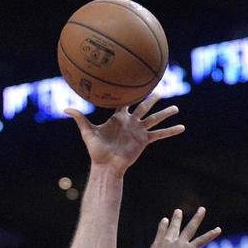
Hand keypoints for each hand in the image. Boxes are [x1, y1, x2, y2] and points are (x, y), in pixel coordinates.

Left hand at [65, 93, 183, 172]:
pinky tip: (181, 128)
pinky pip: (159, 134)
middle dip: (152, 99)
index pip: (125, 101)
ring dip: (165, 114)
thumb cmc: (96, 150)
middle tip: (160, 90)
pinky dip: (170, 131)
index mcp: (118, 118)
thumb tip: (65, 108)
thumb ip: (79, 118)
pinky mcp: (144, 141)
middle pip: (144, 107)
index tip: (135, 81)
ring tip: (176, 108)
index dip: (129, 92)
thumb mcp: (87, 132)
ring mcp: (138, 131)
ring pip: (154, 119)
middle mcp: (130, 122)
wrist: (106, 166)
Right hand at [135, 207, 220, 247]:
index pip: (161, 233)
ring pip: (190, 228)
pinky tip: (218, 229)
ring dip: (197, 218)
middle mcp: (168, 241)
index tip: (165, 220)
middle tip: (179, 211)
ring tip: (202, 209)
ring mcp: (180, 244)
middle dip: (177, 218)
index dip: (164, 226)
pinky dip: (211, 234)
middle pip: (174, 227)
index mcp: (157, 246)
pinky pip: (202, 240)